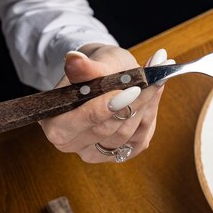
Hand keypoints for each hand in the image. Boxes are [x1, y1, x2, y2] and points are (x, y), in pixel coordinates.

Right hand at [38, 44, 173, 162]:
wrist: (105, 75)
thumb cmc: (96, 68)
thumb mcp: (92, 63)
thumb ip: (84, 68)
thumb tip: (74, 59)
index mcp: (55, 125)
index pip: (83, 122)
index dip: (107, 107)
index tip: (131, 89)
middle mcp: (72, 144)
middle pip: (108, 130)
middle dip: (135, 102)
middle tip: (155, 78)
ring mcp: (96, 152)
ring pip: (127, 133)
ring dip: (146, 105)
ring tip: (157, 78)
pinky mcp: (120, 154)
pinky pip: (140, 136)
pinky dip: (150, 111)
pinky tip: (155, 91)